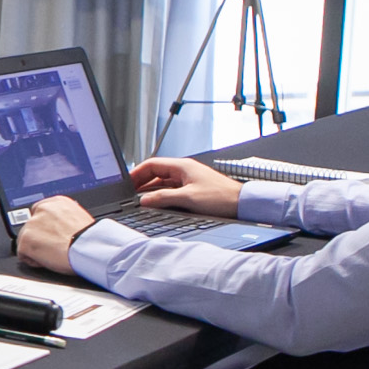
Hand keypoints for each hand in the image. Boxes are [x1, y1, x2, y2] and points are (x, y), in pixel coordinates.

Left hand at [15, 195, 94, 275]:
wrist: (92, 249)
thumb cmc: (91, 240)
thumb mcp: (80, 219)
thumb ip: (64, 219)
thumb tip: (61, 227)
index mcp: (58, 202)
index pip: (40, 212)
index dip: (44, 228)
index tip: (50, 235)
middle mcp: (43, 209)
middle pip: (31, 226)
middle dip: (39, 238)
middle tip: (54, 247)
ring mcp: (32, 224)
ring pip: (26, 240)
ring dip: (36, 249)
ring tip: (54, 254)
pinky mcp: (25, 240)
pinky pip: (23, 254)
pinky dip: (32, 260)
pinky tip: (48, 260)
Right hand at [127, 156, 243, 218]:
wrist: (242, 204)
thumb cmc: (221, 197)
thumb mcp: (187, 198)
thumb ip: (163, 198)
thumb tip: (143, 200)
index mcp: (182, 166)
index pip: (151, 164)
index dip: (136, 173)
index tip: (126, 183)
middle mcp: (185, 170)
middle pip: (155, 172)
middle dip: (141, 182)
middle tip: (129, 193)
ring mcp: (189, 179)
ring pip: (163, 182)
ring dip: (151, 190)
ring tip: (139, 200)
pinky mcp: (194, 189)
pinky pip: (171, 189)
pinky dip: (161, 195)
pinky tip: (157, 204)